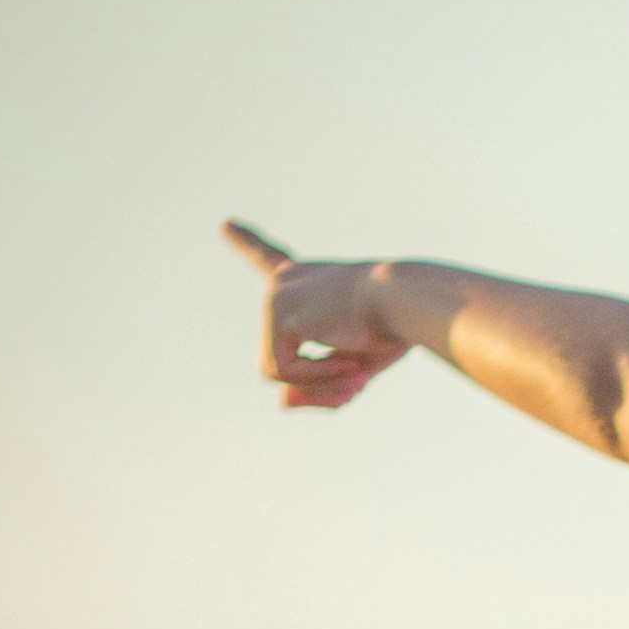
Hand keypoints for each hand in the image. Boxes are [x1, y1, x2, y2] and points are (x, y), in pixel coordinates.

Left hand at [225, 220, 408, 410]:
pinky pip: (285, 372)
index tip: (226, 225)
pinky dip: (318, 378)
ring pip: (280, 371)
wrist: (403, 300)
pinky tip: (350, 359)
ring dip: (321, 383)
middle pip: (281, 356)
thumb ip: (319, 387)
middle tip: (359, 385)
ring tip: (357, 370)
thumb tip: (281, 403)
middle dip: (319, 381)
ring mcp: (276, 296)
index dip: (248, 243)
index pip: (272, 260)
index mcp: (306, 278)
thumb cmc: (392, 327)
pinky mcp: (279, 315)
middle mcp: (283, 281)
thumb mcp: (356, 367)